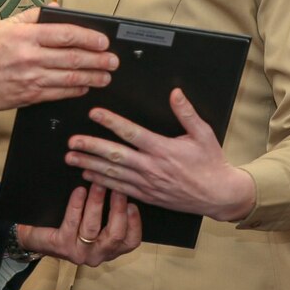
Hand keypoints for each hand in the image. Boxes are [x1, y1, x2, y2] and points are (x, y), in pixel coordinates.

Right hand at [0, 6, 118, 111]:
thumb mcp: (4, 25)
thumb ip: (32, 16)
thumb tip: (56, 9)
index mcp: (25, 36)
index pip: (65, 34)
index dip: (89, 38)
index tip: (103, 41)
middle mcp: (29, 57)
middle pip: (72, 58)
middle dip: (98, 60)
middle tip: (112, 61)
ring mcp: (30, 78)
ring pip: (69, 78)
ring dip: (92, 77)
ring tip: (106, 77)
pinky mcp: (29, 96)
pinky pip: (58, 93)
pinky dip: (75, 90)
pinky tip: (85, 87)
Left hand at [17, 184, 140, 266]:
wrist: (37, 236)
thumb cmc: (70, 225)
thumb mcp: (93, 222)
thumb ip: (109, 213)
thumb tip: (122, 186)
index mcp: (109, 250)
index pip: (131, 242)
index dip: (135, 223)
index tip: (133, 203)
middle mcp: (97, 255)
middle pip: (115, 235)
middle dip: (117, 209)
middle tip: (117, 187)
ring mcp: (79, 253)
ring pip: (93, 228)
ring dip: (97, 203)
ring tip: (98, 184)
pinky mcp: (62, 246)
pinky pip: (72, 222)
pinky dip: (77, 204)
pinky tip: (79, 191)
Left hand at [66, 88, 255, 220]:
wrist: (219, 195)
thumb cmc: (211, 163)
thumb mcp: (203, 134)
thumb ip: (187, 113)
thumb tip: (175, 93)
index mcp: (163, 149)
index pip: (131, 133)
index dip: (111, 122)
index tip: (94, 113)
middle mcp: (151, 167)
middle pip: (115, 155)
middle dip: (90, 147)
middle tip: (72, 141)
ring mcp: (147, 183)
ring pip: (113, 173)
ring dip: (89, 165)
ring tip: (71, 158)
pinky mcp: (147, 196)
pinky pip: (120, 189)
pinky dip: (102, 182)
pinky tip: (88, 175)